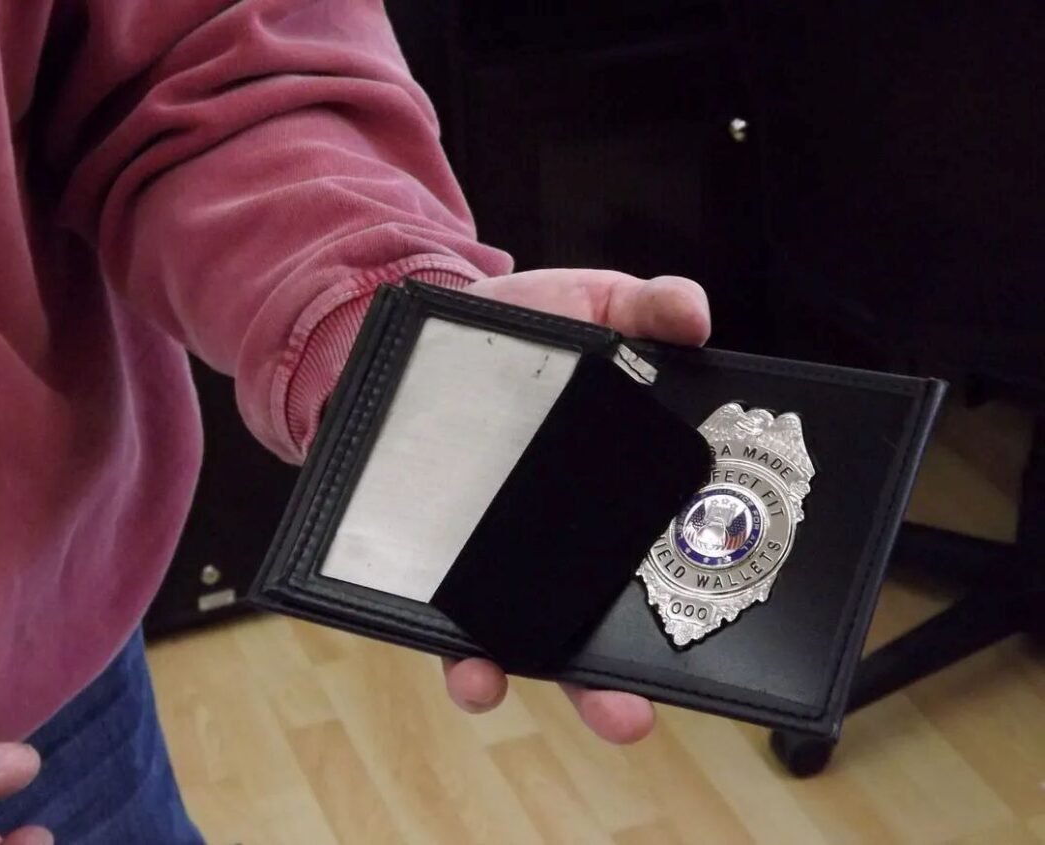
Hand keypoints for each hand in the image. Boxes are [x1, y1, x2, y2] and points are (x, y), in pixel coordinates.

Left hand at [441, 268, 711, 744]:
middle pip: (599, 640)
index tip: (723, 632)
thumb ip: (648, 307)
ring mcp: (502, 566)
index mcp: (621, 504)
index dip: (700, 608)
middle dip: (614, 692)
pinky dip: (459, 655)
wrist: (434, 335)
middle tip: (631, 714)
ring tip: (506, 685)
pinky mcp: (442, 566)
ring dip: (516, 677)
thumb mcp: (596, 306)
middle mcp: (568, 552)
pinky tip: (464, 660)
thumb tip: (697, 315)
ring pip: (519, 647)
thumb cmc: (529, 331)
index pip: (671, 571)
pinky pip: (448, 628)